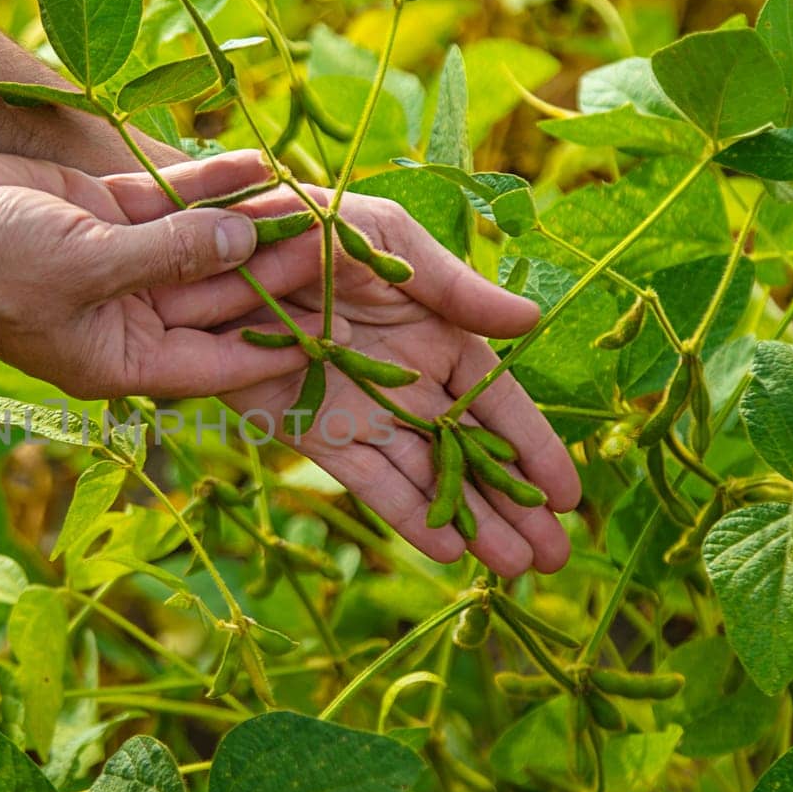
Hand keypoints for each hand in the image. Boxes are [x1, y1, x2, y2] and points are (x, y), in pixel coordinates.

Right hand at [0, 151, 336, 398]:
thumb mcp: (83, 269)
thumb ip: (168, 255)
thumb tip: (244, 242)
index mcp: (126, 363)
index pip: (223, 362)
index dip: (282, 343)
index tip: (342, 325)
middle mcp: (131, 319)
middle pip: (222, 295)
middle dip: (278, 269)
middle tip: (342, 241)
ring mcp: (122, 264)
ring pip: (206, 244)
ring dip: (254, 221)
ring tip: (314, 194)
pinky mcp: (107, 213)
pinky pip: (175, 202)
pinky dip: (214, 185)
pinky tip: (262, 163)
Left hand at [103, 150, 581, 575]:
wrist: (222, 244)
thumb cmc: (311, 221)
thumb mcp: (391, 241)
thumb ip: (456, 288)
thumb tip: (532, 318)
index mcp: (436, 334)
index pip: (498, 403)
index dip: (534, 448)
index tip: (570, 496)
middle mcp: (406, 382)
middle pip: (471, 455)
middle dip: (514, 506)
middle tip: (556, 559)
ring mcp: (360, 411)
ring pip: (426, 478)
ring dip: (471, 523)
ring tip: (515, 570)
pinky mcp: (309, 430)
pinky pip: (365, 478)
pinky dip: (405, 512)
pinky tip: (447, 549)